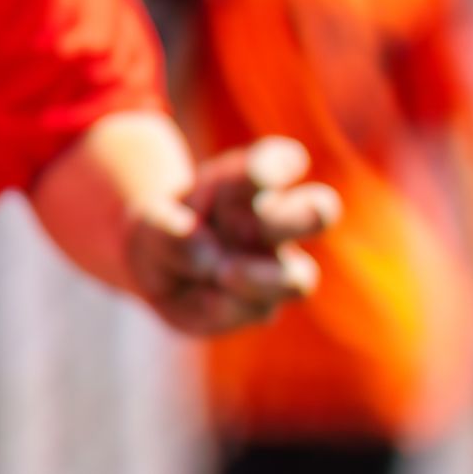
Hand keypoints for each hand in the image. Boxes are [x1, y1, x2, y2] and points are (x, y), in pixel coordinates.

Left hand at [133, 141, 335, 335]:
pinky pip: (249, 309)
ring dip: (258, 278)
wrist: (157, 267)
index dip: (278, 166)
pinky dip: (214, 304)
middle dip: (308, 216)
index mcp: (253, 184)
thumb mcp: (153, 217)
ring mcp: (277, 269)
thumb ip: (168, 229)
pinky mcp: (261, 307)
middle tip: (281, 221)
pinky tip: (195, 293)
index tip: (261, 171)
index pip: (280, 163)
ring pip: (298, 279)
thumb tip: (212, 262)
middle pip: (319, 211)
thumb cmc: (169, 227)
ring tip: (223, 273)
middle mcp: (277, 224)